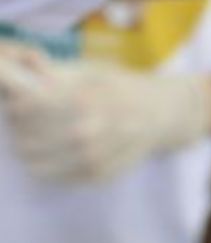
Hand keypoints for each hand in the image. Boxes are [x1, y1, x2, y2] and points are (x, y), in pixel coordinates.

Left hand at [0, 42, 210, 183]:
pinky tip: (53, 155)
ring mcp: (95, 157)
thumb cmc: (120, 87)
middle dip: (18, 129)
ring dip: (28, 151)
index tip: (16, 103)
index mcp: (83, 100)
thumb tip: (25, 66)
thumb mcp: (90, 70)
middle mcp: (89, 131)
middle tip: (23, 124)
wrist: (163, 114)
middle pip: (26, 138)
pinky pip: (56, 177)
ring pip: (36, 163)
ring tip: (33, 142)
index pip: (26, 107)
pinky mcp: (100, 175)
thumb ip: (53, 72)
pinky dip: (47, 166)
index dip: (14, 106)